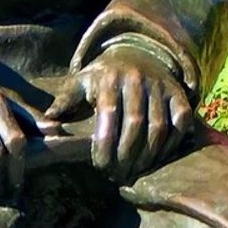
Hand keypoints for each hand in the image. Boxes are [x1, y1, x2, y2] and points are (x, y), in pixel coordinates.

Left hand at [46, 43, 193, 181]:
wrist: (138, 53)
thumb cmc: (104, 76)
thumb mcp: (80, 82)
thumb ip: (65, 101)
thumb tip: (48, 122)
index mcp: (109, 78)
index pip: (109, 116)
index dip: (105, 145)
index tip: (100, 166)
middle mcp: (137, 80)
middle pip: (135, 125)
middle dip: (125, 155)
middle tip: (118, 175)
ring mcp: (161, 87)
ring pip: (158, 127)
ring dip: (147, 156)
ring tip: (135, 171)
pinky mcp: (178, 94)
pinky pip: (180, 123)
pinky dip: (171, 144)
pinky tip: (157, 158)